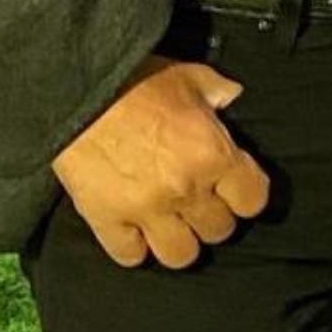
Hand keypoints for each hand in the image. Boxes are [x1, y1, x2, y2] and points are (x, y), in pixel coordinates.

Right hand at [52, 54, 270, 269]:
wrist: (78, 91)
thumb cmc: (135, 80)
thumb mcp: (187, 74)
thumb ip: (217, 90)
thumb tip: (233, 96)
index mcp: (212, 153)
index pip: (253, 199)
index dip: (247, 193)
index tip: (237, 187)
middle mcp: (185, 189)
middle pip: (219, 230)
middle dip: (214, 215)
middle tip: (201, 199)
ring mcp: (146, 211)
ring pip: (181, 256)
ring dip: (180, 240)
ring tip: (173, 222)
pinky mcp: (107, 222)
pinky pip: (131, 256)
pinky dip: (135, 247)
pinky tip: (135, 229)